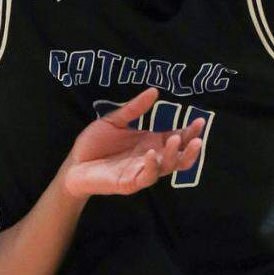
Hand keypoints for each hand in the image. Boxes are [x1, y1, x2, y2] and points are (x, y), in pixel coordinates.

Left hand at [62, 88, 202, 197]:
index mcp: (150, 143)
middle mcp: (150, 158)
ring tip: (176, 141)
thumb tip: (154, 91)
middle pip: (178, 157)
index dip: (189, 132)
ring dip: (173, 156)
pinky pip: (145, 177)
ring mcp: (141, 171)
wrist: (73, 164)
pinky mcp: (129, 183)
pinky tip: (151, 153)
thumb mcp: (114, 120)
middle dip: (190, 148)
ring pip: (166, 168)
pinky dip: (150, 166)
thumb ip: (134, 108)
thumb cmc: (94, 144)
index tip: (199, 121)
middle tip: (196, 137)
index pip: (176, 138)